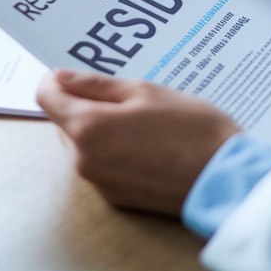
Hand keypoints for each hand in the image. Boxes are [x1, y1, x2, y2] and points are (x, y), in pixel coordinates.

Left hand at [36, 69, 239, 215]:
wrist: (225, 179)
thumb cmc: (191, 130)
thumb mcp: (144, 92)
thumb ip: (95, 84)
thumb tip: (61, 77)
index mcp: (87, 128)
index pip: (46, 97)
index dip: (57, 80)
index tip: (76, 73)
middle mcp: (84, 160)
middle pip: (63, 121)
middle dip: (82, 103)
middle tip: (121, 92)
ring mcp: (99, 182)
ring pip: (82, 143)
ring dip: (98, 127)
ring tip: (140, 115)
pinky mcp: (116, 197)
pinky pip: (101, 164)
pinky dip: (113, 149)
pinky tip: (146, 140)